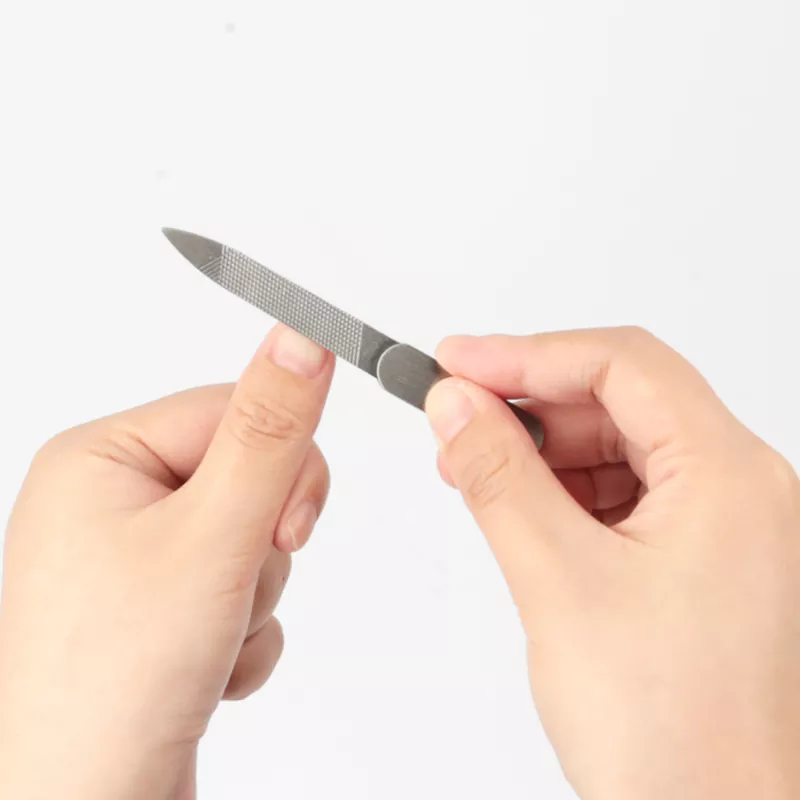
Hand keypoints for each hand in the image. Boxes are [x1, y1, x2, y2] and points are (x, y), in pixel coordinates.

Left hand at [0, 324, 332, 799]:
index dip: (281, 466)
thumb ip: (270, 433)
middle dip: (261, 546)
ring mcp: (134, 556)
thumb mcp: (214, 535)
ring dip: (253, 595)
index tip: (284, 527)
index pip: (234, 409)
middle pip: (249, 477)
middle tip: (225, 590)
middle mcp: (112, 501)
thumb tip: (300, 340)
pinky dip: (240, 631)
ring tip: (203, 640)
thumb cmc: (111, 683)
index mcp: (102, 458)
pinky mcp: (158, 605)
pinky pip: (239, 587)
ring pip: (252, 538)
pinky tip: (200, 667)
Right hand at [426, 327, 799, 799]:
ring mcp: (720, 524)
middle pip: (620, 401)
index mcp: (730, 478)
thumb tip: (456, 405)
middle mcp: (738, 490)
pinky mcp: (694, 555)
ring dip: (541, 450)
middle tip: (454, 417)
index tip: (458, 362)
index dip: (530, 354)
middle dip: (529, 405)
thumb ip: (499, 478)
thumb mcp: (560, 583)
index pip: (623, 366)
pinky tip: (520, 508)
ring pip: (617, 446)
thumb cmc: (673, 734)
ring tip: (475, 469)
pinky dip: (563, 490)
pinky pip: (621, 492)